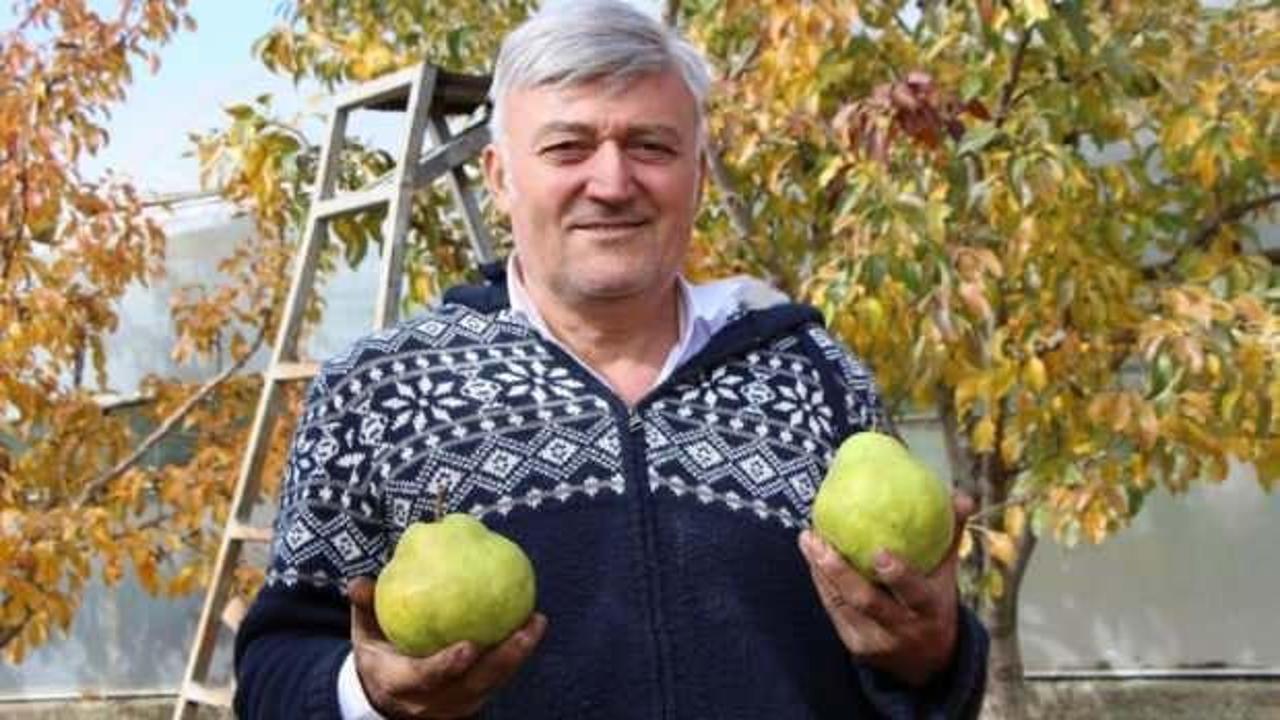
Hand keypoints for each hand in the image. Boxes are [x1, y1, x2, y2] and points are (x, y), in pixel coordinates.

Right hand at [347, 577, 546, 718]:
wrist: (384, 697)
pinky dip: (515, 656)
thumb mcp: (364, 634)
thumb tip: (358, 582)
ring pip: (491, 684)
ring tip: (536, 622)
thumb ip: (365, 608)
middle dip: (502, 661)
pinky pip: (497, 679)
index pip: (426, 678)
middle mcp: (430, 702)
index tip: (469, 646)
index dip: (446, 666)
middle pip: (472, 685)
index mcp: (400, 683)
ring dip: (517, 656)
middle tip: (524, 629)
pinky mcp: (472, 702)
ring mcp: (454, 706)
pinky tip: (531, 626)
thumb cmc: (377, 655)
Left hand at [798, 493, 974, 686]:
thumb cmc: (935, 601)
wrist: (927, 662)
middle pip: (867, 600)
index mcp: (929, 610)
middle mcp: (902, 629)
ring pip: (842, 604)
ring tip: (807, 539)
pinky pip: (834, 609)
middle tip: (819, 539)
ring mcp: (876, 641)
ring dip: (821, 570)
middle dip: (840, 571)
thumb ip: (952, 535)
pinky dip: (822, 582)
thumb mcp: (948, 574)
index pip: (914, 592)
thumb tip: (962, 496)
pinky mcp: (856, 646)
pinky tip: (811, 557)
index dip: (898, 574)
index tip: (879, 551)